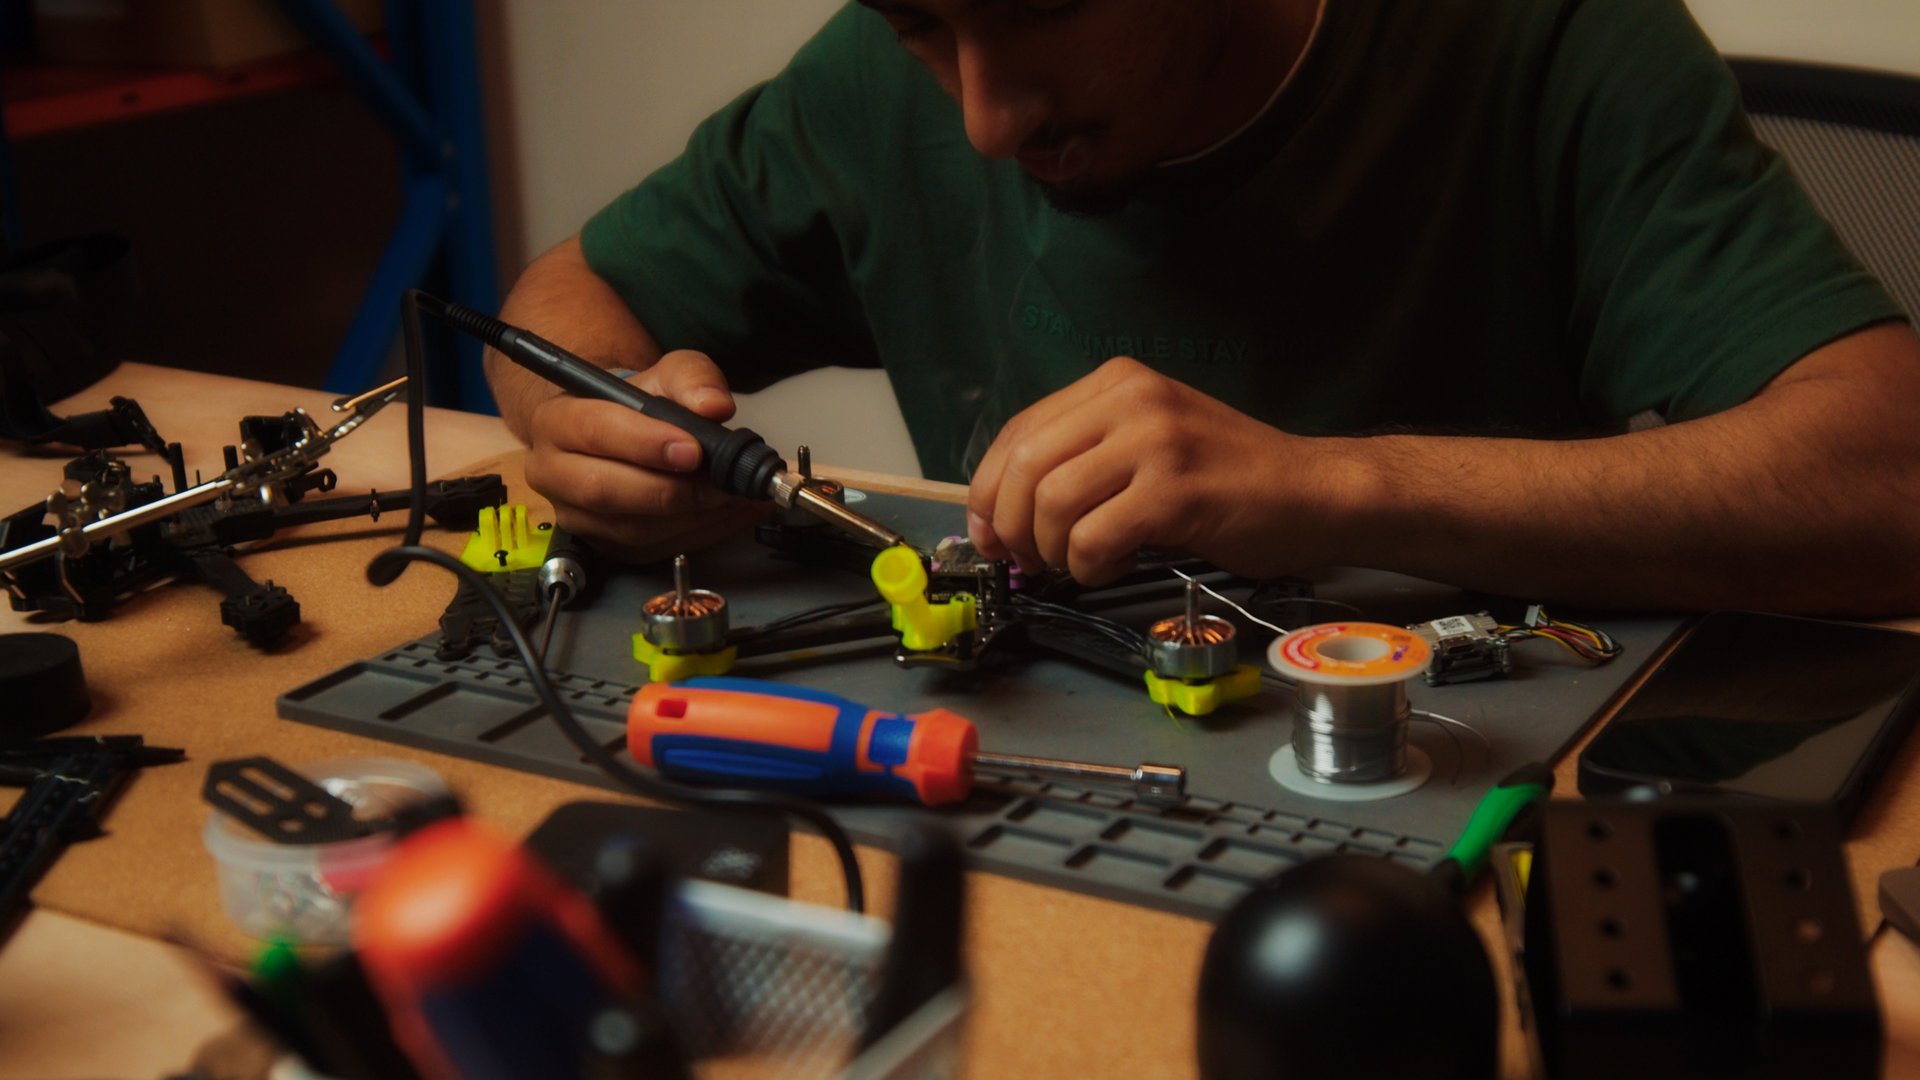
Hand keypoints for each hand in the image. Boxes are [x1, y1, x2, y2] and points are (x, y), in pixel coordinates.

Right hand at [520, 350, 768, 561]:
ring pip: (631, 529)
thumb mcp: (666, 373)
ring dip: (691, 517)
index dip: (644, 443)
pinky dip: (699, 533)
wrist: (622, 432)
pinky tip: (728, 514)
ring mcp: (575, 515)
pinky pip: (652, 548)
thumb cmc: (637, 402)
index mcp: (557, 421)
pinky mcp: (603, 545)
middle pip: (605, 491)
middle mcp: (553, 473)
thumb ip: (692, 378)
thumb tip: (714, 406)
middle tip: (720, 482)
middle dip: (671, 490)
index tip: (693, 450)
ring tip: (733, 496)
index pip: (594, 431)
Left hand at [966, 357, 1351, 583]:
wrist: (1313, 493)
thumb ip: (1085, 456)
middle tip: (1024, 561)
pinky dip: (1089, 565)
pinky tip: (1112, 566)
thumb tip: (1004, 509)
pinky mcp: (1175, 489)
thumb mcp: (1149, 442)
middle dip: (1009, 527)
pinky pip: (1094, 536)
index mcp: (1116, 383)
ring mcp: (1155, 441)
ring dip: (1051, 550)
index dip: (987, 490)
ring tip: (1077, 563)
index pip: (1018, 432)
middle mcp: (1131, 400)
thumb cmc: (1229, 480)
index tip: (989, 533)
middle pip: (1023, 466)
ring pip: (1051, 503)